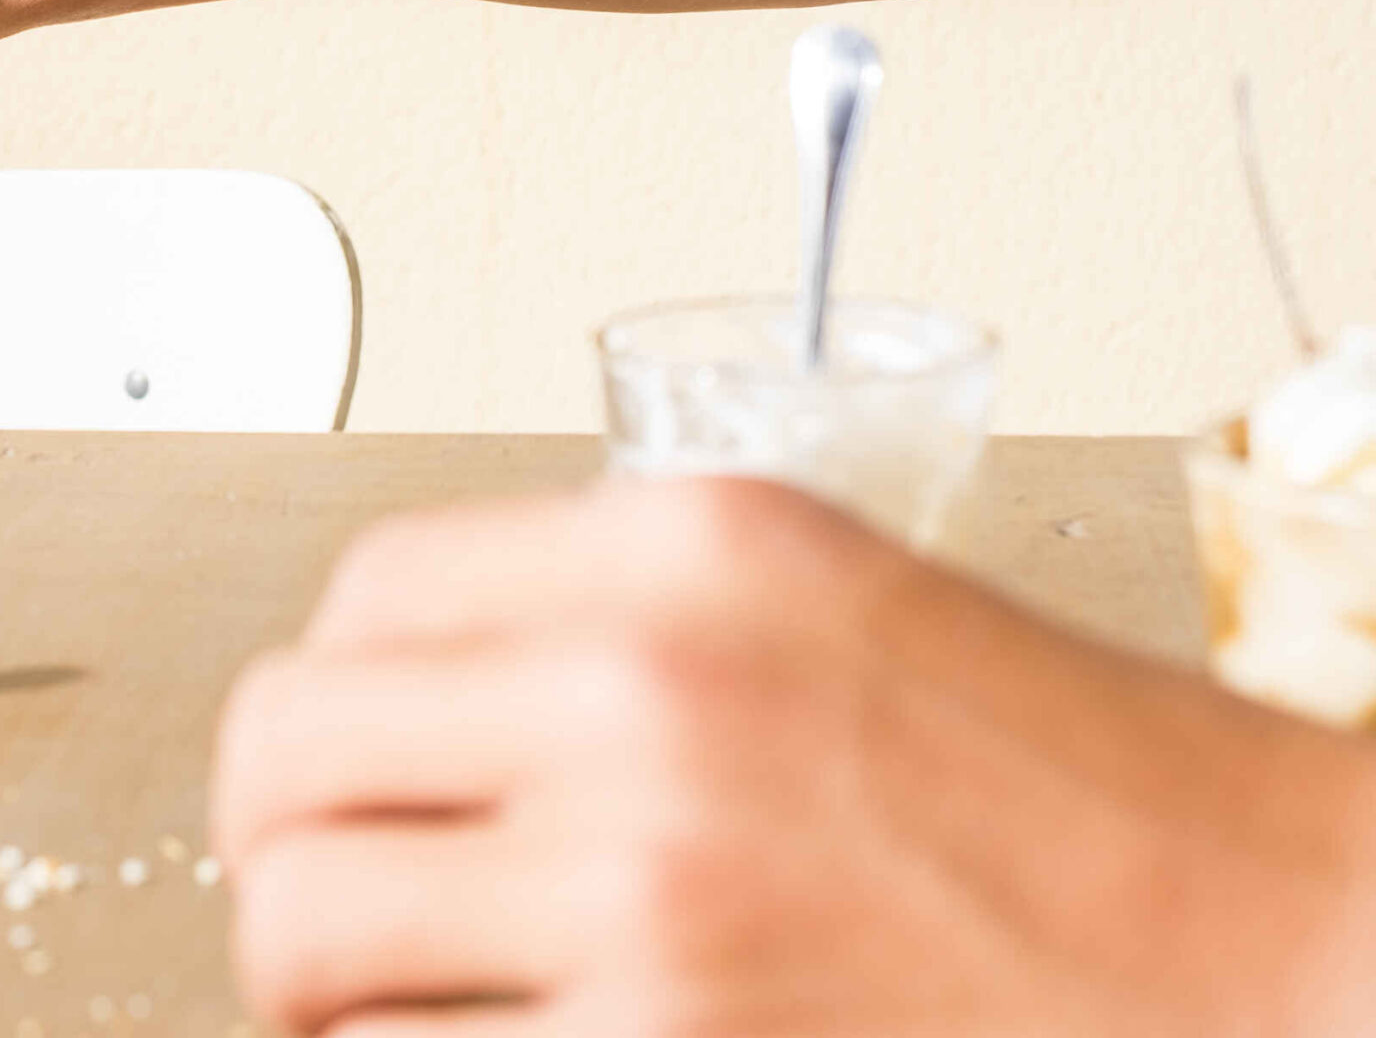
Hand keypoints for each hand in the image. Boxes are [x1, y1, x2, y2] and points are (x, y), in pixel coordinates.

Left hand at [212, 476, 1375, 1035]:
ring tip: (371, 1001)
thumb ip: (618, 621)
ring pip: (304, 932)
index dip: (330, 689)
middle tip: (310, 892)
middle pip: (282, 752)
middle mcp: (643, 698)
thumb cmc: (1090, 803)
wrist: (1281, 953)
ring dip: (310, 983)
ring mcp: (649, 890)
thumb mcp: (834, 610)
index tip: (342, 761)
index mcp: (686, 553)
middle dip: (270, 838)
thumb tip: (427, 699)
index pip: (362, 591)